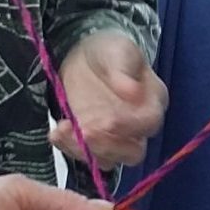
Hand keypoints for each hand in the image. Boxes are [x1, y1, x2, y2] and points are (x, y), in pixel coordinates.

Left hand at [50, 31, 166, 167]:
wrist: (85, 57)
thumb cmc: (108, 51)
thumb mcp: (117, 50)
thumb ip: (123, 69)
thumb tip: (133, 92)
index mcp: (152, 100)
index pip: (149, 122)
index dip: (129, 125)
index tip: (107, 120)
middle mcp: (138, 126)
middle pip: (133, 152)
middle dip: (107, 146)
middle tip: (84, 132)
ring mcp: (115, 137)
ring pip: (108, 160)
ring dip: (84, 150)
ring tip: (63, 130)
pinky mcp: (94, 142)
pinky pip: (86, 156)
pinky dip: (69, 148)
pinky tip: (56, 132)